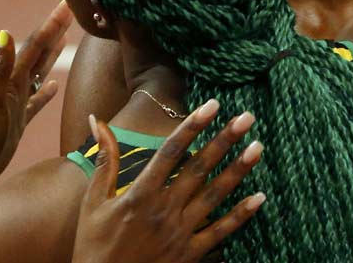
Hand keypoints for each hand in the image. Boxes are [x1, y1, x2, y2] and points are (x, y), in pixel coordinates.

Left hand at [0, 0, 72, 193]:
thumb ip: (1, 68)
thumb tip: (5, 34)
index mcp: (12, 78)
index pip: (36, 45)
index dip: (52, 24)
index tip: (66, 5)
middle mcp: (15, 85)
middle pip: (39, 52)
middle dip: (54, 31)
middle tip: (70, 12)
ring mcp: (17, 101)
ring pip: (39, 72)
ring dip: (51, 54)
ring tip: (64, 38)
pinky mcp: (19, 119)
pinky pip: (37, 100)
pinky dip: (46, 91)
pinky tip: (53, 86)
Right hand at [72, 100, 265, 262]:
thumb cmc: (93, 245)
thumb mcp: (92, 201)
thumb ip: (103, 160)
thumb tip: (95, 120)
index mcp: (139, 194)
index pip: (171, 152)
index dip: (192, 126)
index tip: (212, 105)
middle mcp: (163, 210)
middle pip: (199, 168)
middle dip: (224, 140)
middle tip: (247, 117)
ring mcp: (179, 233)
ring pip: (215, 196)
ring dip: (238, 170)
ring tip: (258, 147)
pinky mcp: (190, 254)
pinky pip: (220, 232)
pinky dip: (241, 215)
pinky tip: (259, 197)